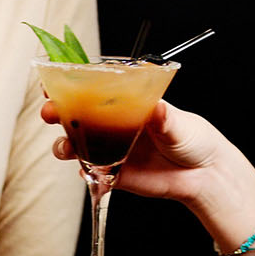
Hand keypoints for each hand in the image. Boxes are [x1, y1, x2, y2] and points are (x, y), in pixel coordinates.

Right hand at [44, 100, 230, 203]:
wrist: (205, 176)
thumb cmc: (195, 138)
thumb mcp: (181, 123)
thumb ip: (166, 117)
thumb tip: (157, 109)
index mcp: (128, 101)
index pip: (95, 86)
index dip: (72, 82)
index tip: (55, 79)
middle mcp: (115, 122)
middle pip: (76, 112)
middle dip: (56, 110)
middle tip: (50, 111)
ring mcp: (112, 147)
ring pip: (76, 142)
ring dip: (64, 143)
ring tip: (66, 148)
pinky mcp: (113, 173)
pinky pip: (90, 172)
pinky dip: (84, 172)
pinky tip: (88, 172)